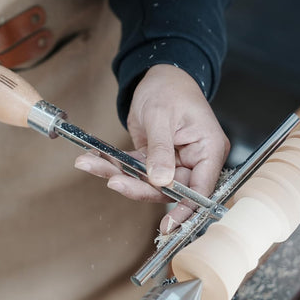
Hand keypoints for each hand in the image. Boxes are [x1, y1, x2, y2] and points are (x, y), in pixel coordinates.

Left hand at [74, 64, 229, 233]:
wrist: (159, 75)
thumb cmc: (170, 88)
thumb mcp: (163, 116)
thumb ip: (161, 150)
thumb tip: (161, 181)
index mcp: (208, 149)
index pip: (201, 188)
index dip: (187, 209)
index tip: (170, 225)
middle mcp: (194, 160)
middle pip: (170, 189)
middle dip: (138, 186)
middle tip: (113, 180)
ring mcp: (174, 162)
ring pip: (148, 182)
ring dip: (119, 175)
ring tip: (91, 164)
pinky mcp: (156, 160)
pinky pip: (136, 169)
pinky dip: (115, 165)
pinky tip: (94, 160)